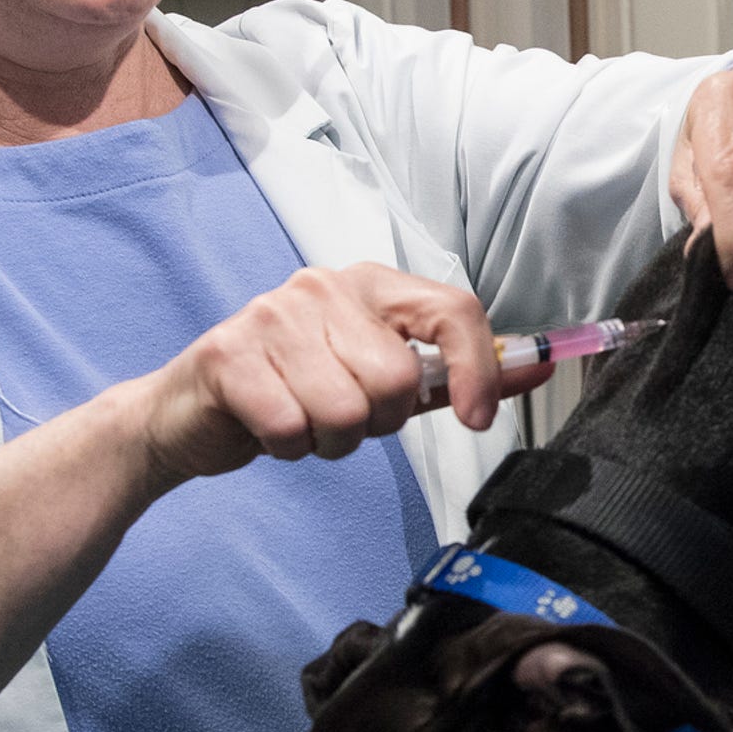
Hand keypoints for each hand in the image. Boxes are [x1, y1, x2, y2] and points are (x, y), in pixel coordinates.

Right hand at [131, 264, 553, 483]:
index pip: (452, 310)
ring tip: (304, 419)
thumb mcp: (385, 378)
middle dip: (378, 422)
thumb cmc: (297, 389)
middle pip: (399, 381)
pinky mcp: (231, 355)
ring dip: (330, 440)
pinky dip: (289, 448)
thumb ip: (459, 372)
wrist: (192, 412)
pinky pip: (294, 429)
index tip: (475, 419)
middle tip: (341, 415)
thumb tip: (540, 365)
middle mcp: (324, 286)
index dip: (477, 370)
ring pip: (347, 412)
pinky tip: (269, 427)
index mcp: (372, 283)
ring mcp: (273, 315)